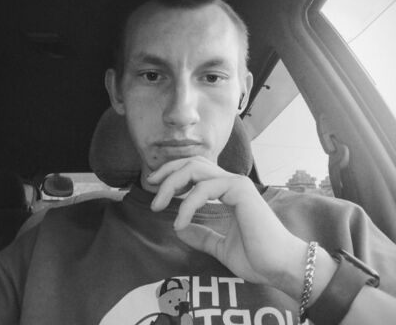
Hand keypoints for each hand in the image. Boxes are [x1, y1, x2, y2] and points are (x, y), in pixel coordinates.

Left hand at [147, 156, 307, 298]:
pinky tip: (180, 223)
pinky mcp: (239, 190)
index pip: (196, 170)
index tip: (155, 188)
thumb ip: (202, 235)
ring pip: (195, 169)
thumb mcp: (219, 245)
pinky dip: (187, 205)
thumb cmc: (256, 256)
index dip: (173, 174)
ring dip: (171, 184)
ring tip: (158, 205)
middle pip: (192, 162)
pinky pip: (203, 190)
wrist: (280, 267)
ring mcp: (236, 183)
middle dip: (168, 171)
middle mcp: (230, 182)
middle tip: (150, 185)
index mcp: (226, 191)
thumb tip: (180, 228)